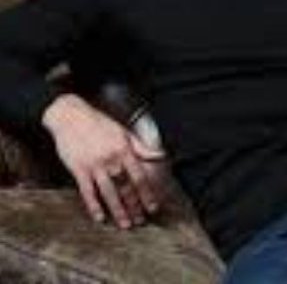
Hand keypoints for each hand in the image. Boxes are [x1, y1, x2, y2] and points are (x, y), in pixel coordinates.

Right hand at [42, 93, 166, 228]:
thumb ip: (141, 147)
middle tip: (141, 221)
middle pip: (126, 187)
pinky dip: (93, 206)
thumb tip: (160, 155)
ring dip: (118, 211)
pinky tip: (99, 218)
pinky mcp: (79, 170)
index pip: (139, 176)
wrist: (71, 116)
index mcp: (124, 150)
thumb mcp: (123, 132)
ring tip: (126, 225)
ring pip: (109, 192)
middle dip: (135, 206)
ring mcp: (94, 166)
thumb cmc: (99, 123)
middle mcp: (111, 159)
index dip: (147, 193)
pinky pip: (87, 192)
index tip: (153, 206)